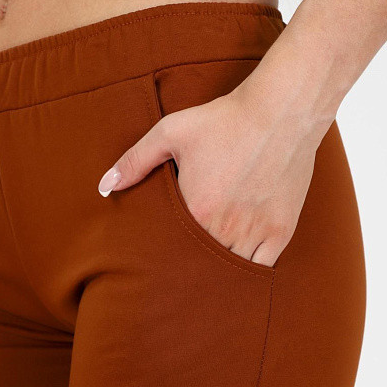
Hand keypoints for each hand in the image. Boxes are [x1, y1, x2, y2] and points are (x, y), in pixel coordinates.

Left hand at [98, 78, 325, 267]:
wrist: (281, 111)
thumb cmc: (224, 120)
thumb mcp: (171, 132)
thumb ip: (135, 161)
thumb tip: (104, 187)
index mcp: (196, 211)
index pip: (171, 250)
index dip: (165, 256)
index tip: (159, 261)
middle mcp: (225, 228)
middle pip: (201, 265)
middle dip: (190, 270)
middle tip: (181, 274)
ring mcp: (256, 232)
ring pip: (231, 271)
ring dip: (218, 273)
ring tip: (206, 275)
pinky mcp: (280, 231)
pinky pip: (261, 268)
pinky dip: (248, 272)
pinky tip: (237, 270)